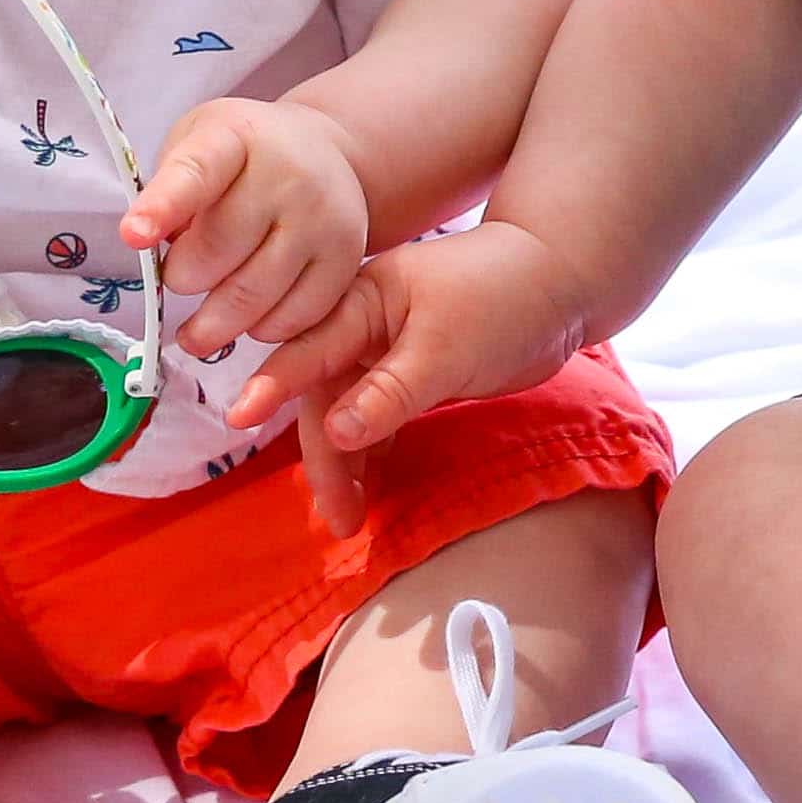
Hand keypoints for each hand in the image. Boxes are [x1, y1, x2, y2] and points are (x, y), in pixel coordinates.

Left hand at [125, 98, 371, 369]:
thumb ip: (171, 191)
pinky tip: (249, 321)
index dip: (162, 206)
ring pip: (253, 295)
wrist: (325, 151)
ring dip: (215, 323)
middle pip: (218, 250)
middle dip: (183, 277)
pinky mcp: (346, 259)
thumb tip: (156, 250)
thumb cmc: (244, 154)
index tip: (133, 235)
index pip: (196, 173)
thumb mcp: (197, 143)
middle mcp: (288, 174)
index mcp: (236, 138)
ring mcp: (323, 218)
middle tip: (180, 278)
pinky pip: (294, 317)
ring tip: (196, 332)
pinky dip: (261, 330)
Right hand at [232, 223, 598, 531]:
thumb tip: (335, 433)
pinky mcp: (412, 375)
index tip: (238, 420)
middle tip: (338, 518)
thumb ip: (389, 392)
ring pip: (350, 414)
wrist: (563, 282)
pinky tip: (371, 489)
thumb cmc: (503, 299)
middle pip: (325, 397)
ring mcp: (387, 352)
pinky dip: (374, 453)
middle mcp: (363, 326)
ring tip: (351, 519)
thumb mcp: (445, 348)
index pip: (307, 353)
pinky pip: (379, 419)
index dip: (272, 388)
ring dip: (348, 464)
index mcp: (360, 302)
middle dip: (325, 458)